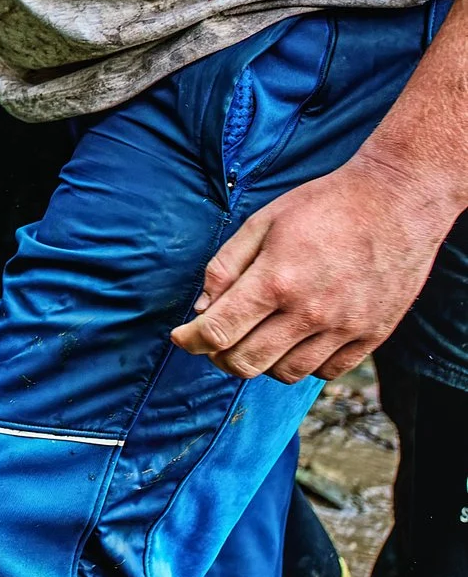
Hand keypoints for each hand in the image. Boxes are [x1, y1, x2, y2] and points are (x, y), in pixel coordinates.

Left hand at [171, 150, 459, 380]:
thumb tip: (201, 309)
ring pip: (286, 374)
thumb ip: (226, 267)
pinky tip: (294, 342)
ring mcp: (345, 328)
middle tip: (215, 340)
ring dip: (261, 363)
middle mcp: (310, 312)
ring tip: (255, 338)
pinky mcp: (371, 336)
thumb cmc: (323, 206)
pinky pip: (325, 372)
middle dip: (219, 356)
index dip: (191, 340)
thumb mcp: (262, 223)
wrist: (394, 203)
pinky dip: (302, 365)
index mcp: (276, 280)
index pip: (219, 332)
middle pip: (247, 362)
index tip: (182, 337)